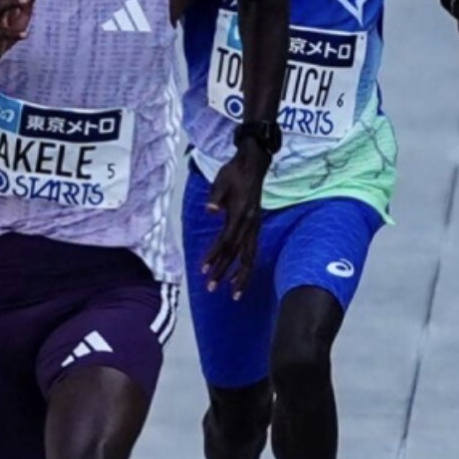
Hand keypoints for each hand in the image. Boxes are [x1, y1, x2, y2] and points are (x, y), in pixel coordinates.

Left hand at [200, 143, 268, 298]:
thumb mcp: (220, 181)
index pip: (226, 241)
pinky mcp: (255, 226)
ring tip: (234, 294)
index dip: (215, 256)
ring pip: (249, 256)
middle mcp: (249, 224)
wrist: (253, 165)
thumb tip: (209, 210)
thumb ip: (215, 197)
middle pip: (237, 253)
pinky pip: (252, 250)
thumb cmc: (234, 172)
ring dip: (240, 276)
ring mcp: (254, 226)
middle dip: (225, 272)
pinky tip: (241, 276)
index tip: (203, 269)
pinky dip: (247, 265)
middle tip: (211, 287)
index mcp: (239, 214)